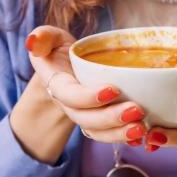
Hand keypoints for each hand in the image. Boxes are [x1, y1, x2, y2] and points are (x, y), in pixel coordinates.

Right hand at [27, 25, 147, 145]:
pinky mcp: (99, 122)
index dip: (89, 97)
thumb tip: (32, 42)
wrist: (66, 70)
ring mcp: (85, 116)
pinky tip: (143, 135)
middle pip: (87, 119)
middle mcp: (71, 106)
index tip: (113, 89)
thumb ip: (43, 37)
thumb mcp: (51, 38)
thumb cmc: (61, 52)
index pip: (70, 96)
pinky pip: (109, 135)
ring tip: (142, 128)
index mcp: (59, 85)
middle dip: (111, 118)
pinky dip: (125, 138)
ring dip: (120, 133)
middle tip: (137, 110)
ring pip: (98, 132)